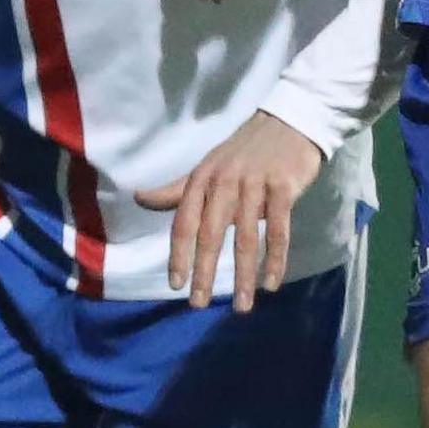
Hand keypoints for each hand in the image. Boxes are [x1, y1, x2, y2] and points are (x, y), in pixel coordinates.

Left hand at [135, 110, 326, 310]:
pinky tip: (270, 283)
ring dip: (242, 275)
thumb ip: (176, 190)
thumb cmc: (243, 152)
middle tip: (198, 304)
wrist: (289, 122)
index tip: (175, 285)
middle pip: (211, 234)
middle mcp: (224, 182)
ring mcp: (255, 184)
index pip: (184, 222)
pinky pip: (279, 230)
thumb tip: (139, 198)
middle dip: (204, 272)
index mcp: (202, 179)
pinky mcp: (284, 188)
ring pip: (246, 238)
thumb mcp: (206, 168)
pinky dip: (275, 259)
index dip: (179, 254)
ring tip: (241, 305)